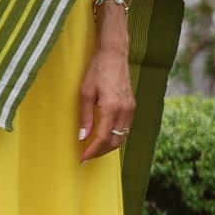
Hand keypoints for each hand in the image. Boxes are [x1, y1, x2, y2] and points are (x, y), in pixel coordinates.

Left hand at [76, 42, 136, 162]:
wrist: (114, 56)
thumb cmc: (97, 71)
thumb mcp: (85, 93)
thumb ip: (85, 117)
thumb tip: (82, 137)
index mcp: (112, 108)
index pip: (103, 138)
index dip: (92, 151)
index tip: (82, 158)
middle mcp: (125, 111)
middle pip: (115, 141)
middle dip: (100, 152)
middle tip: (86, 157)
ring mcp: (131, 109)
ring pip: (122, 136)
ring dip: (108, 146)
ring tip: (93, 150)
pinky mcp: (132, 107)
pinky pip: (125, 128)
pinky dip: (115, 136)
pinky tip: (104, 137)